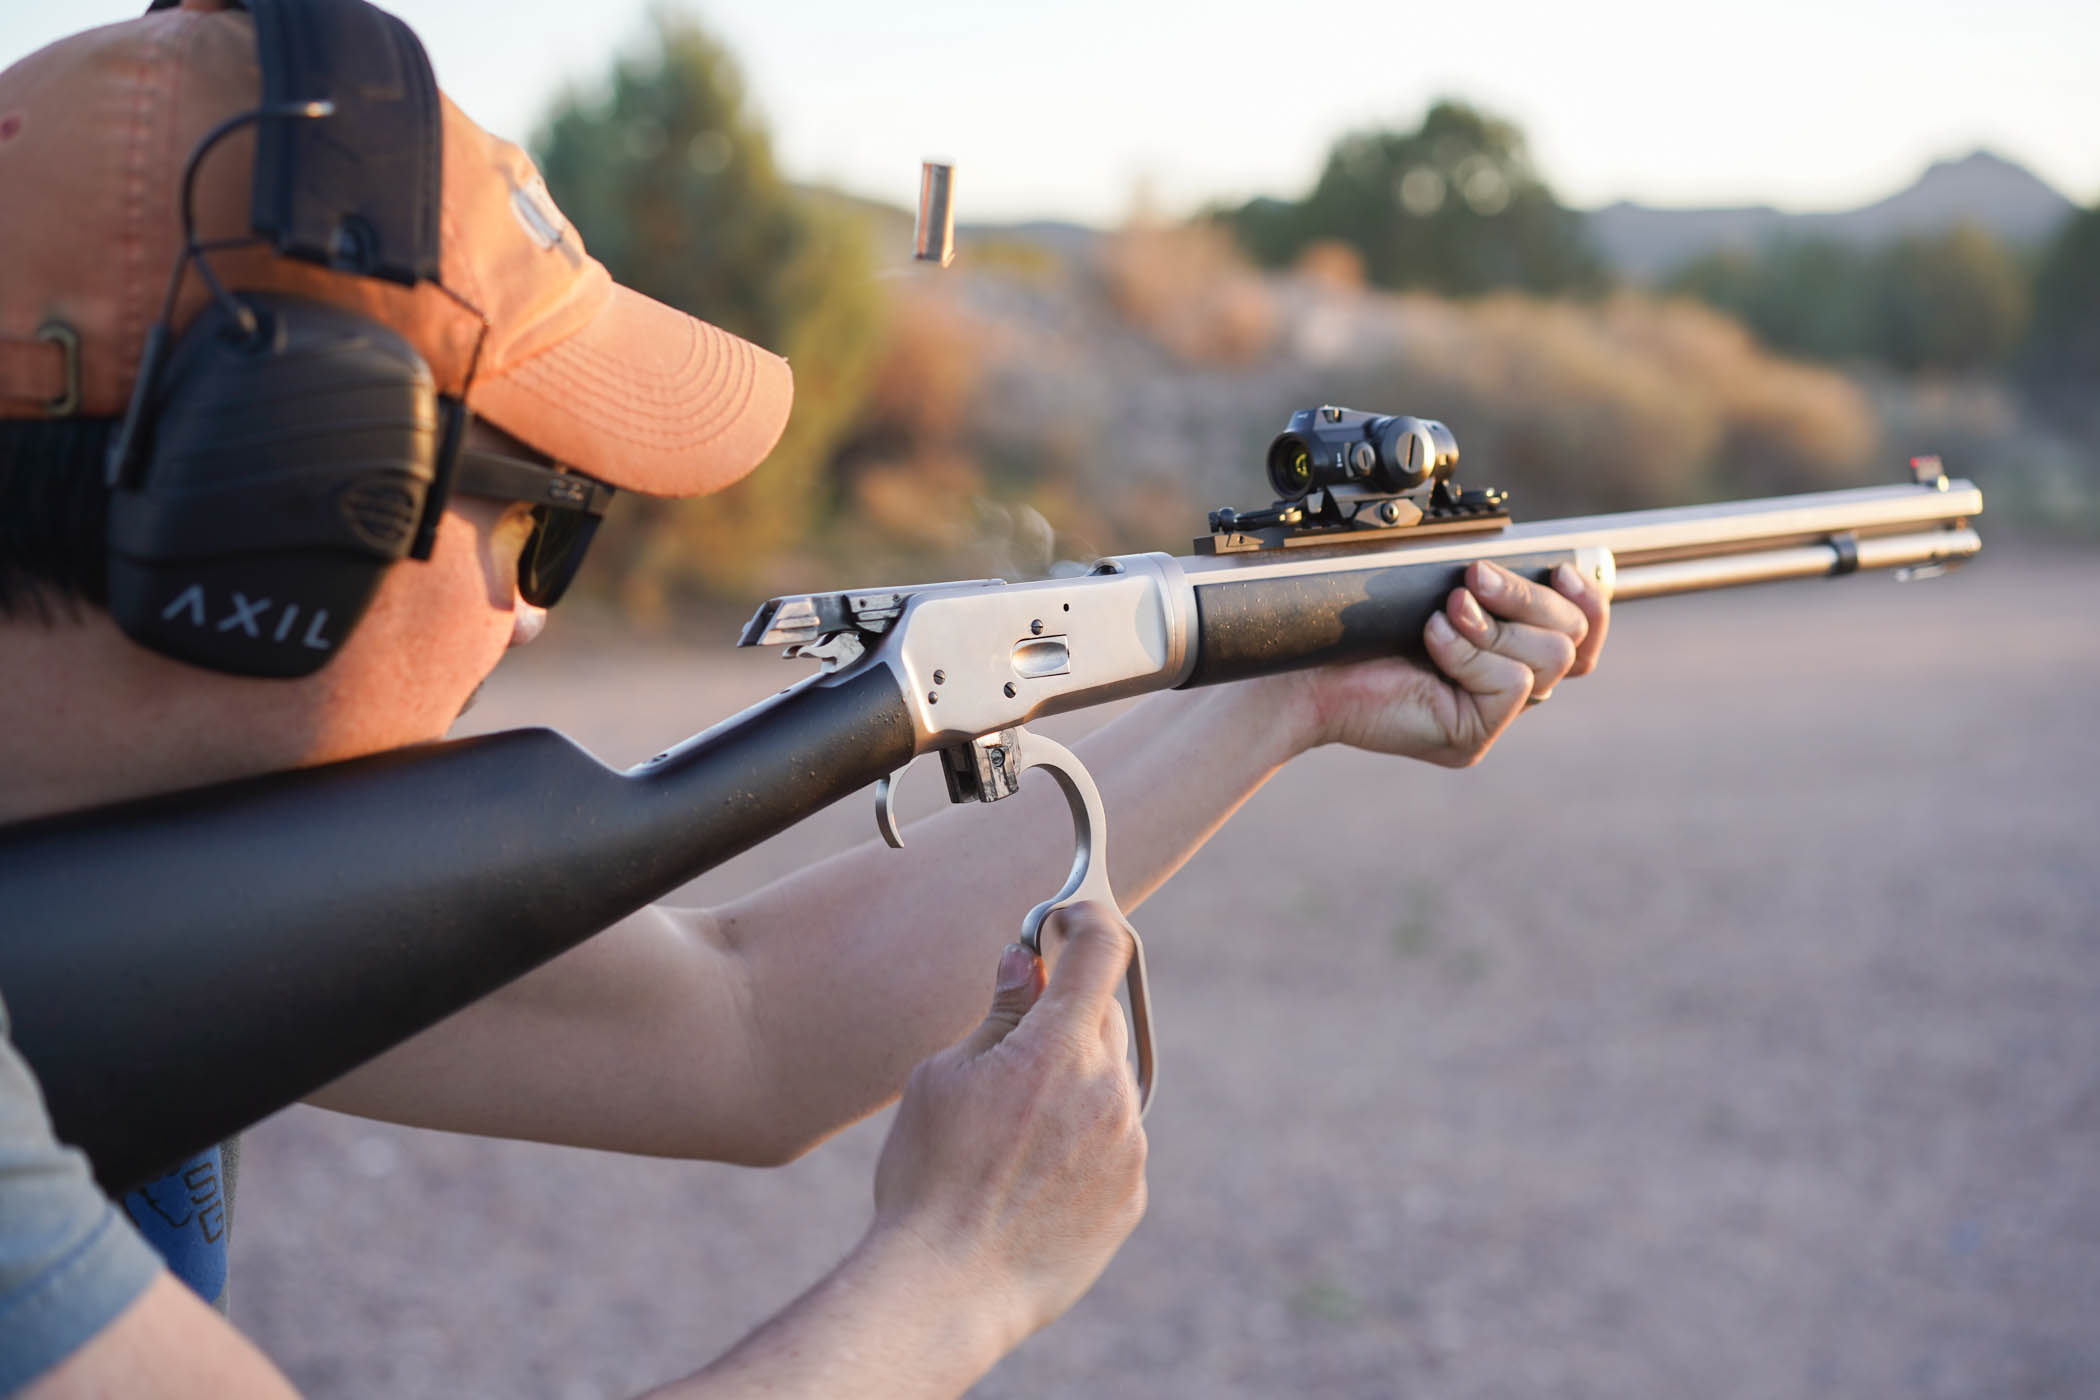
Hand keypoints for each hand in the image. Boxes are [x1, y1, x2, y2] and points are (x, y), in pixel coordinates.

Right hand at [868, 905, 1146, 1348]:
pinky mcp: (1131, 1197)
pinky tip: (1029, 1175)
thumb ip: (1000, 1014)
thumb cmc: (928, 1178)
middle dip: (1066, 1014)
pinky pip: (1114, 1143)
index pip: (1103, 949)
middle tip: (1014, 1038)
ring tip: (1009, 1132)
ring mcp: (1127, 1148)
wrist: (945, 1289)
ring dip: (1073, 1082)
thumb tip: (1026, 963)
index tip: (1069, 918)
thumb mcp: (944, 1076)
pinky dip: (1083, 1139)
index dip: (1087, 919)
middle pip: (1104, 1018)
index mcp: (1058, 1049)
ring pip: (1110, 1083)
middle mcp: (1109, 1091)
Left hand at [1286, 559, 1609, 766]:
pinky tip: (1432, 639)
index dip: (1590, 602)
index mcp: (1505, 649)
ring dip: (1496, 623)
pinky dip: (1470, 652)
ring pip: (1548, 659)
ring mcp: (1490, 716)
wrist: (1304, 669)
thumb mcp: (1436, 588)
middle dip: (1527, 598)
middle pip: (1571, 640)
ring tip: (1444, 611)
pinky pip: (1510, 684)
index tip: (1562, 568)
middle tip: (1472, 579)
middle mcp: (1506, 687)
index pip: (1582, 636)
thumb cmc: (1357, 627)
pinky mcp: (1470, 737)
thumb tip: (1548, 561)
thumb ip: (1492, 582)